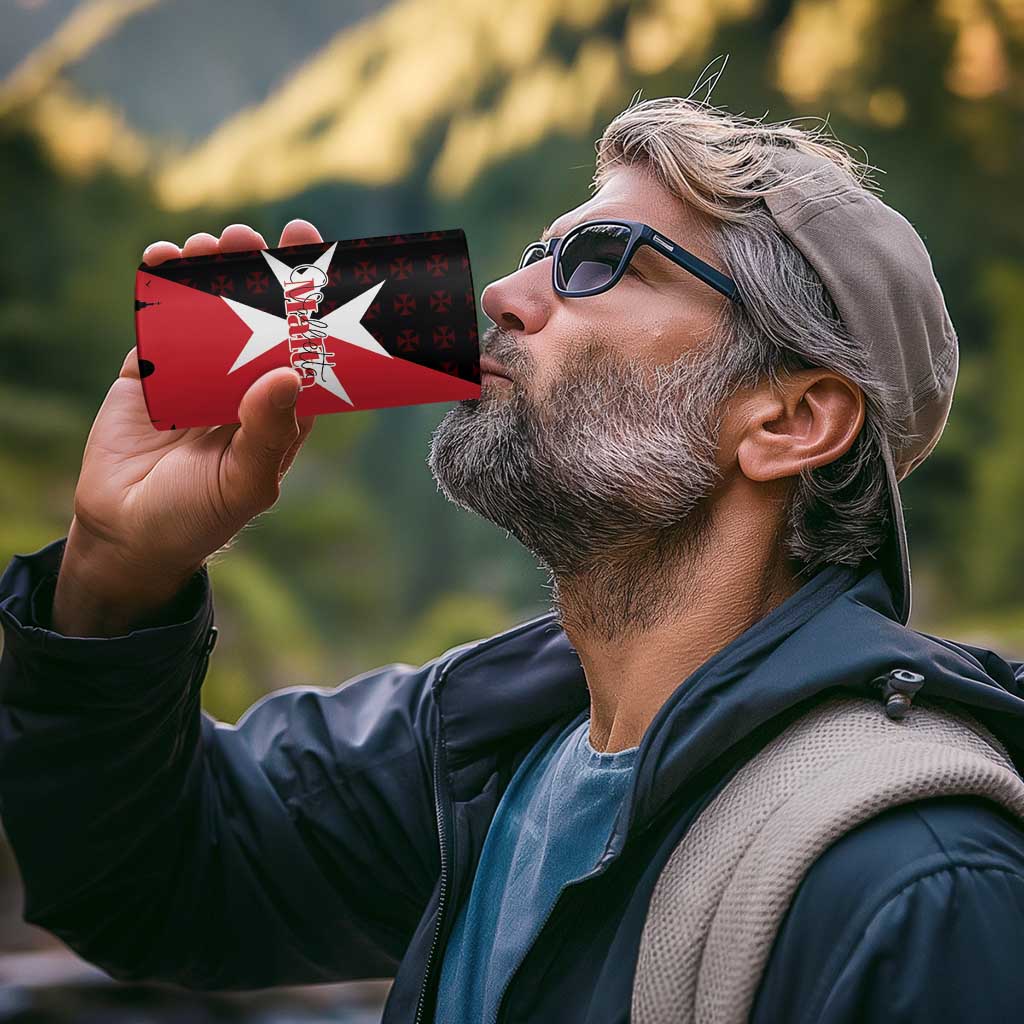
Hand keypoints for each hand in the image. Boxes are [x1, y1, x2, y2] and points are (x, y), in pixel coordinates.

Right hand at [52, 220, 322, 634]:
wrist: (127, 535)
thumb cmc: (199, 517)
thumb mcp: (244, 483)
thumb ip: (268, 432)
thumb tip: (288, 373)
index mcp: (280, 407)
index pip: (304, 344)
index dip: (311, 298)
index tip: (311, 250)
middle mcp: (244, 383)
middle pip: (257, 314)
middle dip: (255, 270)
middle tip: (250, 237)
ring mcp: (196, 373)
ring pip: (209, 308)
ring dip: (210, 270)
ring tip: (209, 244)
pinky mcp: (150, 371)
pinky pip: (158, 320)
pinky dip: (160, 286)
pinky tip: (164, 257)